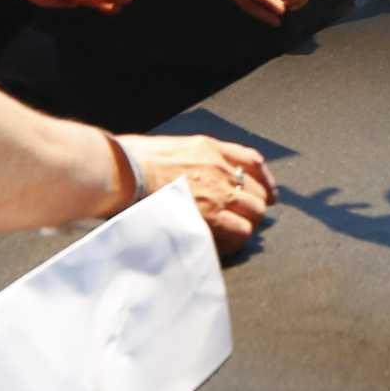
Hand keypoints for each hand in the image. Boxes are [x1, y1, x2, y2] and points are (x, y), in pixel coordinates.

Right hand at [116, 133, 271, 255]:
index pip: (253, 161)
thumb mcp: (171, 147)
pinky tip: (228, 243)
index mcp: (211, 148)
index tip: (268, 192)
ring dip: (247, 223)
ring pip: (254, 213)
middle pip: (258, 191)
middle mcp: (220, 168)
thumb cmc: (133, 160)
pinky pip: (239, 231)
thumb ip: (192, 159)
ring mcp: (218, 192)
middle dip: (254, 206)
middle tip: (244, 218)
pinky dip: (237, 239)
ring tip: (233, 232)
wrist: (121, 171)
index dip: (264, 179)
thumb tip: (196, 175)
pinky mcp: (210, 216)